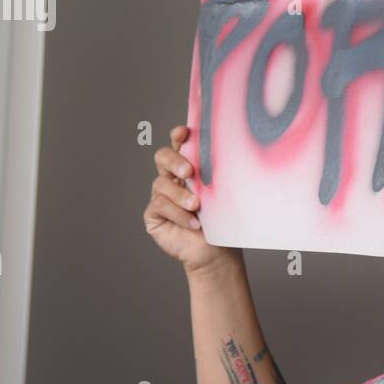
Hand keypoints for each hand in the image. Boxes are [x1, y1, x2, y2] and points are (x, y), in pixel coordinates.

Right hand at [143, 125, 233, 274]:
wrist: (216, 251)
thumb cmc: (222, 220)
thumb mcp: (222, 194)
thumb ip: (217, 175)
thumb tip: (230, 151)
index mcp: (189, 168)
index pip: (179, 145)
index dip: (178, 136)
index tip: (184, 132)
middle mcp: (172, 178)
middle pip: (162, 157)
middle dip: (174, 161)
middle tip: (189, 172)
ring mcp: (161, 196)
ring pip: (161, 184)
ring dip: (180, 195)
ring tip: (196, 206)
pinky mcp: (153, 214)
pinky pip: (159, 206)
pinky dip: (177, 213)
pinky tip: (193, 223)